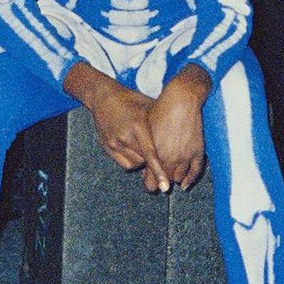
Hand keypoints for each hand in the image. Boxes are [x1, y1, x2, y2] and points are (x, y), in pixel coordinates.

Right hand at [63, 63, 170, 190]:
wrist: (104, 96)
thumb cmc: (132, 101)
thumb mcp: (149, 108)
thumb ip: (160, 125)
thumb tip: (179, 140)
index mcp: (138, 125)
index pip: (151, 154)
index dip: (158, 171)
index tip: (165, 186)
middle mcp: (126, 136)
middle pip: (144, 162)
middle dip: (153, 161)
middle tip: (158, 151)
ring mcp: (115, 142)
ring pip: (134, 164)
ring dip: (142, 161)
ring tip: (143, 146)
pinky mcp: (107, 146)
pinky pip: (125, 163)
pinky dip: (132, 161)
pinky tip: (134, 149)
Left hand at [146, 64, 211, 191]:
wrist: (181, 100)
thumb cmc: (160, 111)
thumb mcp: (146, 130)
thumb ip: (145, 150)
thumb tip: (143, 162)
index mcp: (155, 155)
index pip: (151, 182)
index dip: (149, 183)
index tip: (148, 182)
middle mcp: (171, 159)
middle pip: (165, 181)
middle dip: (161, 181)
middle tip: (159, 179)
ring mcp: (185, 156)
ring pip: (179, 178)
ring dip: (174, 177)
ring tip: (171, 173)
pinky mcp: (197, 151)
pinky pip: (195, 171)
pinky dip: (190, 179)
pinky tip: (185, 184)